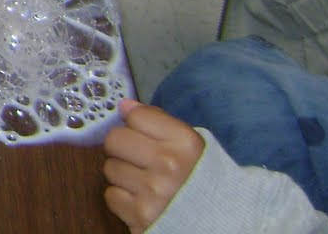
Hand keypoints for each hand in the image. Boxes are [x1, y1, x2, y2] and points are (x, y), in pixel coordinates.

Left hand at [103, 99, 204, 232]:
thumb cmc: (197, 177)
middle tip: (136, 158)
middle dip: (121, 148)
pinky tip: (140, 199)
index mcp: (186, 143)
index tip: (145, 136)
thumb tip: (124, 106)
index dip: (136, 125)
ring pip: (110, 168)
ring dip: (122, 174)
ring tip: (142, 181)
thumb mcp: (188, 145)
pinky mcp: (140, 215)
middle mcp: (169, 165)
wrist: (218, 221)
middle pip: (114, 140)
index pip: (136, 116)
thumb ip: (157, 121)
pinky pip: (110, 195)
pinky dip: (122, 198)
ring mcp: (154, 191)